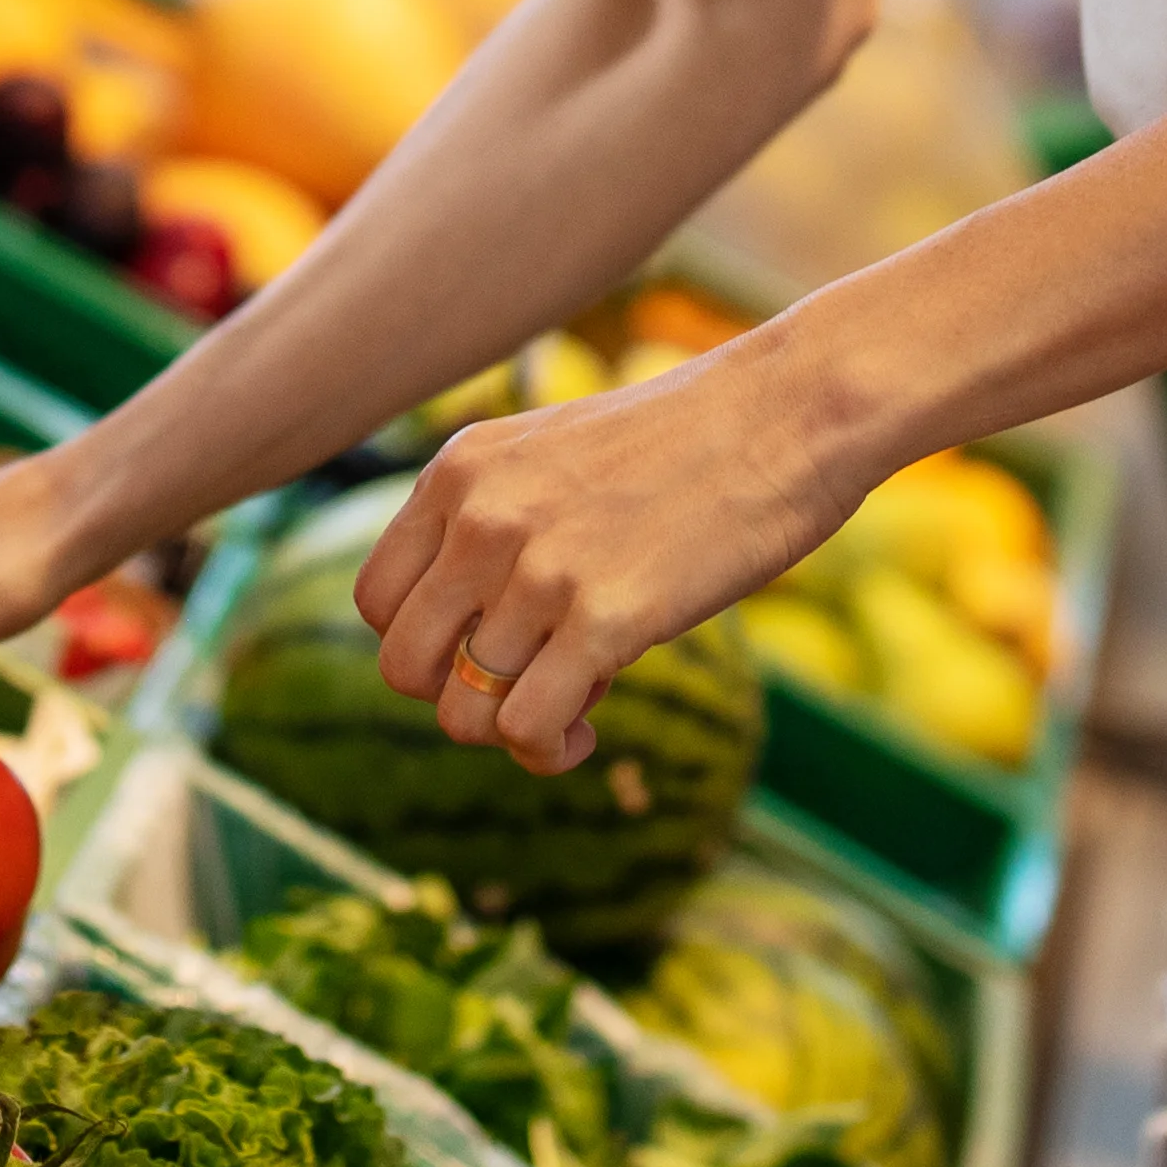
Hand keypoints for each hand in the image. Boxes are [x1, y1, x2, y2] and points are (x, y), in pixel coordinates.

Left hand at [351, 352, 871, 773]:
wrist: (788, 415)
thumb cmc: (688, 443)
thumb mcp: (555, 457)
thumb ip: (497, 527)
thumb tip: (474, 645)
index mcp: (459, 472)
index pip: (377, 601)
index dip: (427, 645)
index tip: (487, 648)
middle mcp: (481, 518)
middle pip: (403, 668)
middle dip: (458, 698)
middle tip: (523, 689)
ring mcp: (539, 569)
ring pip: (463, 713)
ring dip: (512, 733)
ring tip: (568, 716)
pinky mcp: (604, 618)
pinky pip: (528, 728)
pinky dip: (548, 750)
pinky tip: (585, 734)